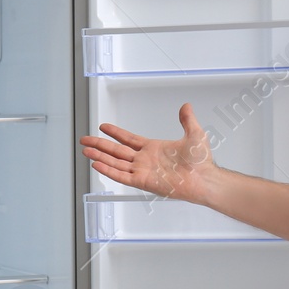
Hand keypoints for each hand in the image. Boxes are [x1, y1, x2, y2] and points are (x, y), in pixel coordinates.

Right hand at [79, 103, 217, 203]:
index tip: (103, 127)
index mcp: (153, 149)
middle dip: (100, 145)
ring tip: (86, 150)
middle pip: (116, 151)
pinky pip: (122, 176)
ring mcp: (143, 171)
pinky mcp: (143, 182)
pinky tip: (97, 164)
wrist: (204, 178)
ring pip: (115, 163)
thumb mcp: (194, 134)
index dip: (115, 133)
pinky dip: (109, 170)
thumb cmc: (201, 162)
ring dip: (100, 156)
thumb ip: (187, 120)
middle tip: (85, 139)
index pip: (128, 139)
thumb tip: (186, 106)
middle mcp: (145, 160)